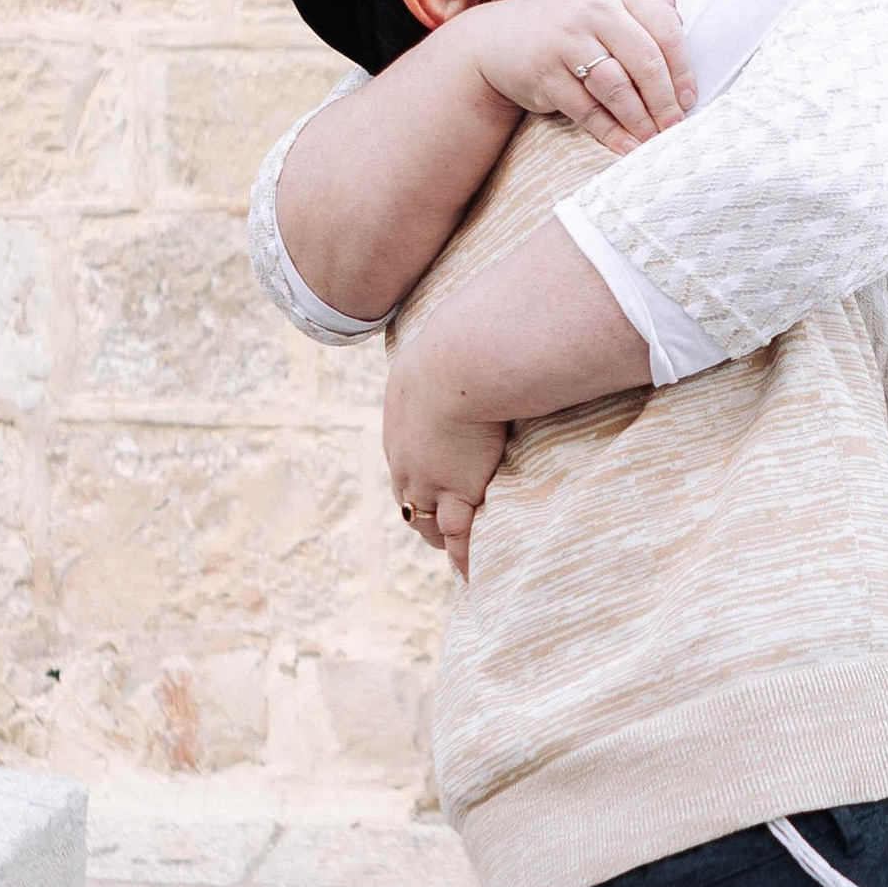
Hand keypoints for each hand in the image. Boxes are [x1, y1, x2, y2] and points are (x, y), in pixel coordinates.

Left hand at [385, 325, 507, 583]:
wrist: (461, 364)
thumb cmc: (466, 343)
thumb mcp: (450, 345)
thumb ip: (465, 345)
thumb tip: (485, 314)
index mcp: (402, 418)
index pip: (407, 457)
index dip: (421, 474)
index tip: (432, 485)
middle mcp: (405, 455)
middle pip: (408, 496)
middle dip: (422, 512)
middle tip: (437, 530)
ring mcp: (428, 478)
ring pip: (427, 521)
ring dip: (441, 539)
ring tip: (459, 560)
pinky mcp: (455, 494)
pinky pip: (458, 537)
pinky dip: (465, 556)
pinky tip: (475, 572)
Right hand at [464, 0, 693, 156]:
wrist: (497, 40)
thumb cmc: (564, 27)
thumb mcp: (601, 4)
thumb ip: (641, 8)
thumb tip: (682, 19)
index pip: (665, 28)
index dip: (682, 69)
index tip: (689, 99)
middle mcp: (591, 8)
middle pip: (645, 60)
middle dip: (665, 101)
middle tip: (675, 127)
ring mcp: (566, 40)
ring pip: (617, 87)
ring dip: (640, 120)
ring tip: (653, 141)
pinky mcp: (545, 72)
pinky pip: (587, 109)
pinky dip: (610, 132)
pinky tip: (625, 147)